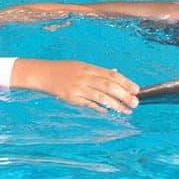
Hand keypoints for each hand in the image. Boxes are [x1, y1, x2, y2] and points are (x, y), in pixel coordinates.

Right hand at [17, 59, 139, 113]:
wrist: (42, 73)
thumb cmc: (63, 70)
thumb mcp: (82, 66)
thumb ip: (99, 71)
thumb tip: (115, 72)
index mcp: (89, 68)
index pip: (111, 75)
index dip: (125, 82)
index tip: (136, 89)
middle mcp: (85, 77)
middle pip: (109, 86)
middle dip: (124, 95)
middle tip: (135, 103)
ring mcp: (78, 88)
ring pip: (101, 96)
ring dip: (115, 104)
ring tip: (126, 110)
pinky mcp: (71, 98)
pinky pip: (88, 104)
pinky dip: (99, 108)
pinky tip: (108, 112)